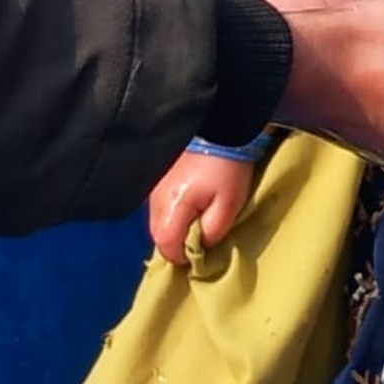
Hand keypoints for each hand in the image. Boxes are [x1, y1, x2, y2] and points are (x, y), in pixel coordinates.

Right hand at [148, 149, 255, 265]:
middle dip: (178, 243)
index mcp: (171, 206)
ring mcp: (155, 187)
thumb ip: (212, 231)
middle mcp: (156, 198)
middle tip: (202, 236)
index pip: (166, 246)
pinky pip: (162, 206)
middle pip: (158, 235)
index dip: (183, 257)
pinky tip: (193, 203)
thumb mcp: (229, 204)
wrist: (220, 126)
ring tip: (200, 217)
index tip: (201, 252)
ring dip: (176, 226)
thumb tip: (200, 246)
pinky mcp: (159, 177)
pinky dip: (174, 212)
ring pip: (159, 221)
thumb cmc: (227, 167)